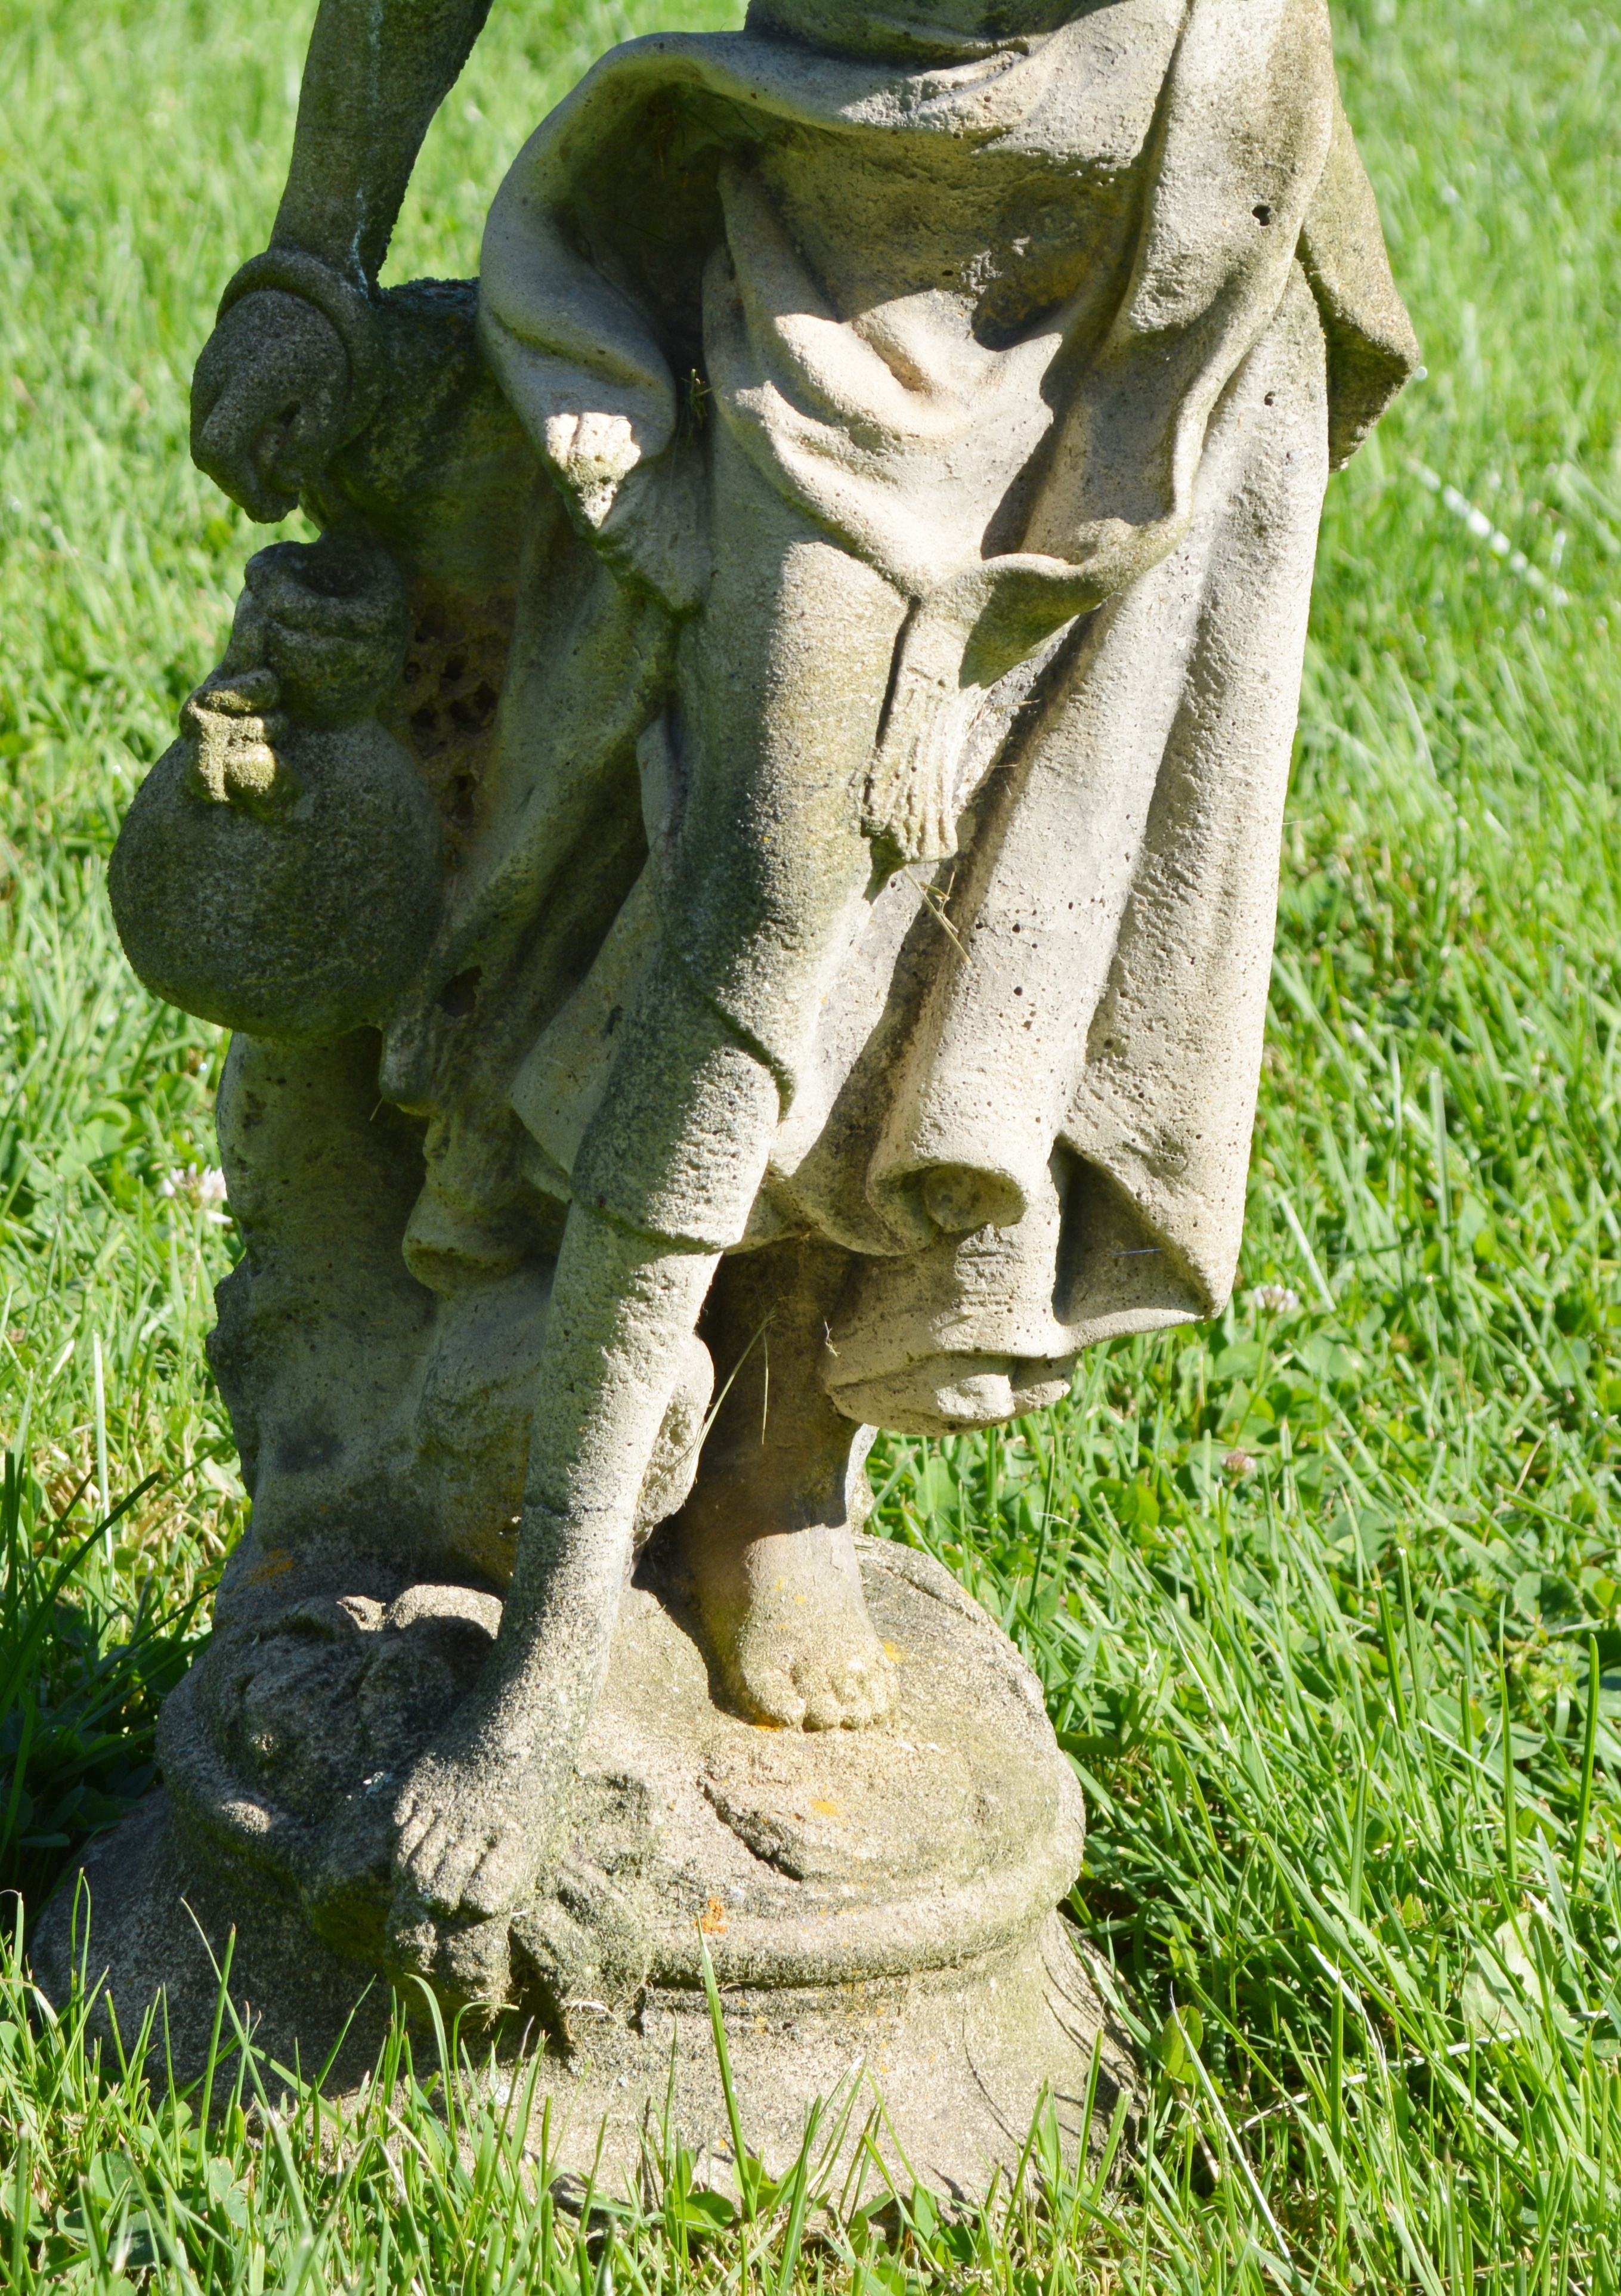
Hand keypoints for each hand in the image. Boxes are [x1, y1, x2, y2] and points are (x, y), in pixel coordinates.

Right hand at [191, 290, 352, 520]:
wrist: (303, 290)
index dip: (245, 490)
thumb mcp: (331, 399)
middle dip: (244, 488)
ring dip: (239, 470)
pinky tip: (269, 447)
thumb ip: (309, 446)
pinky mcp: (204, 372)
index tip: (282, 507)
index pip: (220, 451)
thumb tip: (284, 486)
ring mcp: (203, 372)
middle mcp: (215, 375)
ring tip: (281, 474)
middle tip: (286, 500)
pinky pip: (210, 423)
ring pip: (205, 442)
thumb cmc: (326, 349)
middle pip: (208, 455)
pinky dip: (234, 446)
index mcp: (249, 381)